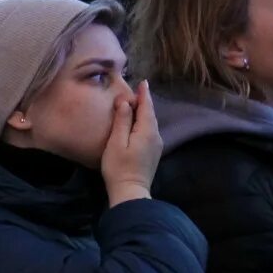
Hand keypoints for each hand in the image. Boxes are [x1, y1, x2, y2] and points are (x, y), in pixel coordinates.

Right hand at [101, 81, 160, 203]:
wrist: (131, 191)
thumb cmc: (119, 166)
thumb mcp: (116, 142)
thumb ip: (122, 121)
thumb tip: (125, 101)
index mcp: (146, 131)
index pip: (146, 107)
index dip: (144, 94)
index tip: (143, 82)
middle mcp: (155, 136)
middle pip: (150, 114)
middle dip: (145, 102)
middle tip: (138, 90)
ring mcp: (156, 146)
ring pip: (151, 123)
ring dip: (145, 112)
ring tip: (137, 104)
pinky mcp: (153, 153)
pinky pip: (150, 131)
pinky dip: (145, 122)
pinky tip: (138, 123)